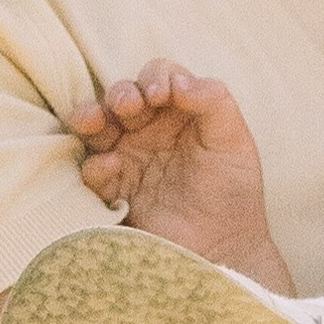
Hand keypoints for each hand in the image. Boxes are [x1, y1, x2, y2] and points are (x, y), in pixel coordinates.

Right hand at [65, 59, 293, 288]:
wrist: (223, 246)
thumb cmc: (233, 191)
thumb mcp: (234, 140)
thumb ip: (214, 101)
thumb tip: (178, 81)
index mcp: (180, 112)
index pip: (159, 77)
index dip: (155, 78)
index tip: (161, 96)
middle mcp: (151, 130)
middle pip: (122, 95)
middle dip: (120, 93)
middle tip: (128, 106)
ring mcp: (129, 158)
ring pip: (96, 126)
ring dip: (90, 116)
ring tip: (95, 122)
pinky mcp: (114, 190)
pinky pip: (91, 170)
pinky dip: (95, 165)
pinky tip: (112, 167)